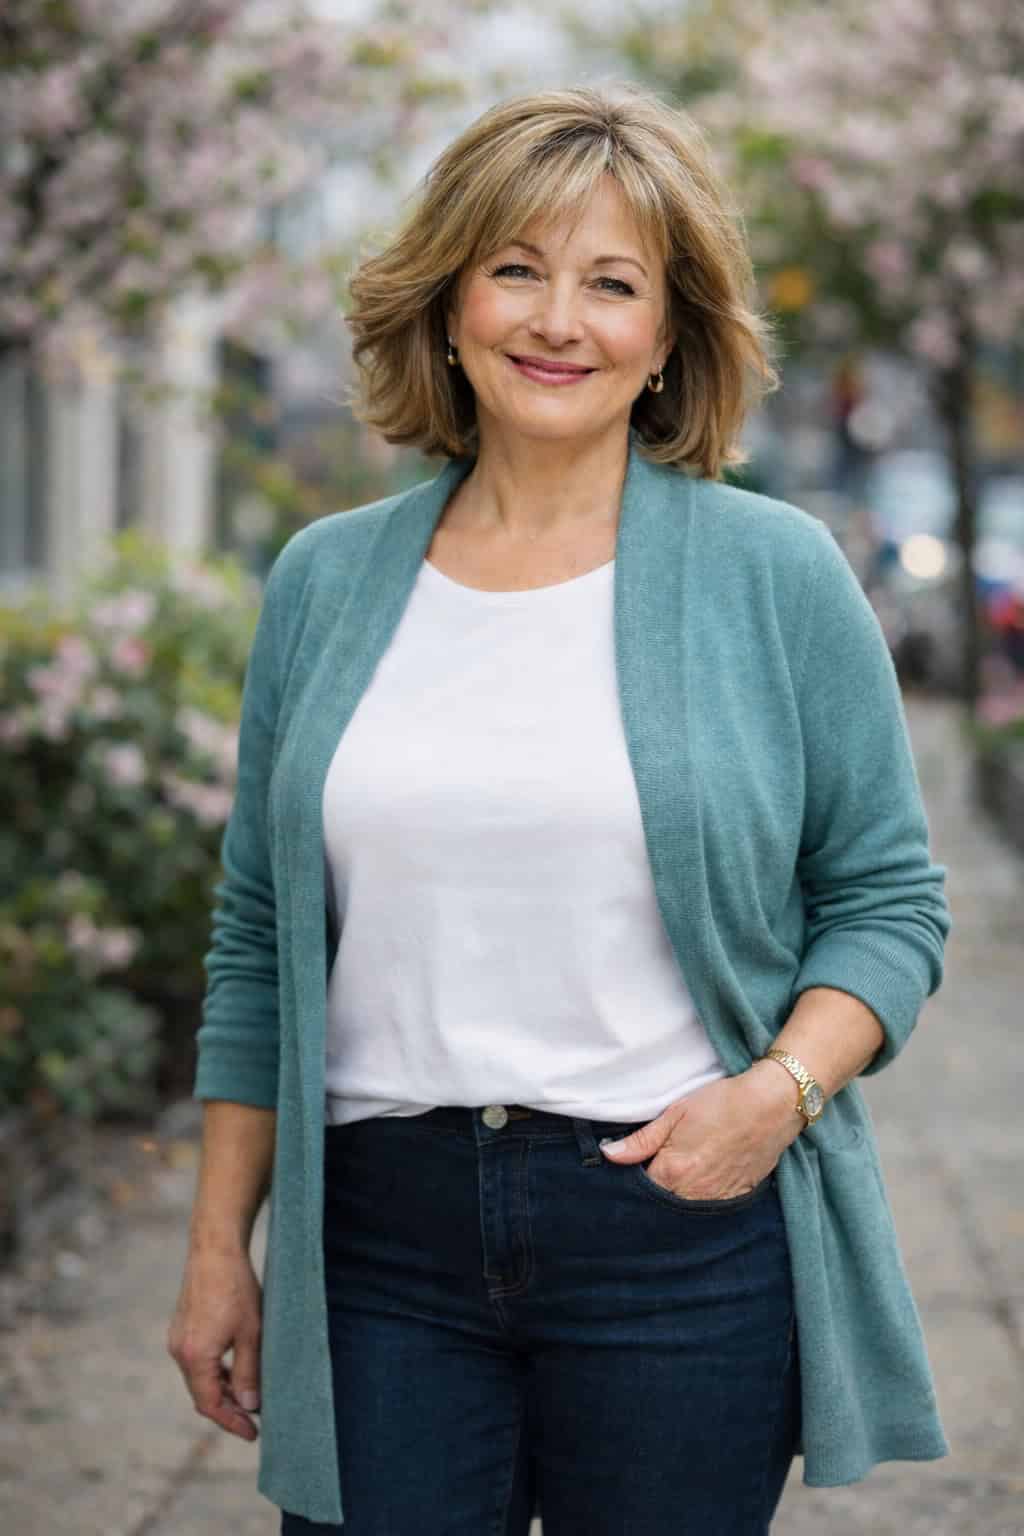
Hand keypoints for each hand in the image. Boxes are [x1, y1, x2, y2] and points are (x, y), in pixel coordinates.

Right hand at [167, 1246, 263, 1440]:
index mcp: (195, 1357)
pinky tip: (234, 1370)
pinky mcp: (181, 1328)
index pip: (210, 1404)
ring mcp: (177, 1339)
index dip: (231, 1422)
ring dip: (222, 1390)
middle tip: (253, 1420)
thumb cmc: (236, 1288)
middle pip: (202, 1394)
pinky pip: (196, 1361)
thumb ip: (249, 1372)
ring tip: (248, 1397)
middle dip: (228, 1409)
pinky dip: (214, 1372)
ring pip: (199, 1377)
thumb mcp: (251, 1333)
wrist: (215, 1249)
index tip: (252, 1434)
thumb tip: (249, 1407)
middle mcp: (179, 1351)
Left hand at [599, 1063, 801, 1200]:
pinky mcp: (736, 1198)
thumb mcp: (676, 1113)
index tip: (630, 1172)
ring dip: (676, 1201)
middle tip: (651, 1177)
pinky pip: (711, 1210)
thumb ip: (641, 1140)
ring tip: (678, 1179)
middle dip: (653, 1196)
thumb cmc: (722, 1103)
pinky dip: (700, 1201)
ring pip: (685, 1211)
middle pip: (661, 1205)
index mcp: (673, 1171)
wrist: (771, 1105)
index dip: (631, 1182)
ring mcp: (717, 1199)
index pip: (639, 1191)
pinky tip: (700, 1185)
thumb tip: (610, 1155)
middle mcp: (693, 1192)